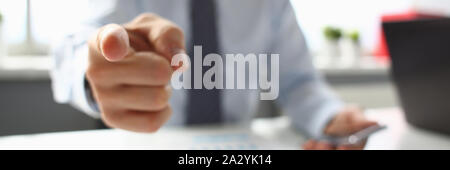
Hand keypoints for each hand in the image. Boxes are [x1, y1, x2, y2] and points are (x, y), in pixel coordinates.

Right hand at [86, 13, 185, 131]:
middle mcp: (97, 69)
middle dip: (167, 70)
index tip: (114, 48)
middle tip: (156, 67)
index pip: (110, 41)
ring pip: (158, 99)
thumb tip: (178, 64)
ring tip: (150, 83)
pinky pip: (153, 122)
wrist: (118, 69)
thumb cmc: (139, 45)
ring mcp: (102, 97)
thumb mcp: (154, 29)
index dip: (114, 44)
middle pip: (158, 73)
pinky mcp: (112, 119)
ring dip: (165, 90)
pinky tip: (151, 100)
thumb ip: (168, 36)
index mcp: (105, 38)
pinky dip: (163, 112)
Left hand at [302, 106, 377, 149]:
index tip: (342, 146)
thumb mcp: (355, 115)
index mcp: (357, 146)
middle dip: (330, 151)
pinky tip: (308, 144)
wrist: (332, 118)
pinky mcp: (320, 150)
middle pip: (338, 153)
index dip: (349, 151)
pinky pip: (313, 151)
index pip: (355, 151)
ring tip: (317, 141)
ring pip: (325, 152)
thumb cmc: (348, 117)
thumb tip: (374, 122)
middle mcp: (344, 150)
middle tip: (325, 143)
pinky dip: (310, 148)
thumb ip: (361, 121)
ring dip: (320, 149)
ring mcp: (331, 150)